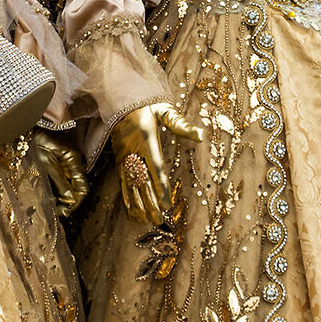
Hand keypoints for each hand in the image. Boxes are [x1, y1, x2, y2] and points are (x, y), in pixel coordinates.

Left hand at [31, 131, 87, 219]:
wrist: (24, 128)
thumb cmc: (34, 142)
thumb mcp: (45, 163)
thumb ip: (59, 181)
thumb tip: (70, 200)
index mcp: (74, 161)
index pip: (83, 188)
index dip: (75, 203)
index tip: (64, 212)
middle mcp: (74, 164)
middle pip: (77, 189)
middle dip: (68, 202)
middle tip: (55, 212)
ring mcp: (67, 164)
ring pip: (69, 187)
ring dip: (61, 198)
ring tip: (50, 207)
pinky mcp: (58, 165)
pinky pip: (61, 182)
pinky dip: (56, 191)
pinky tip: (48, 198)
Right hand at [111, 100, 202, 225]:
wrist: (120, 100)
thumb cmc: (147, 106)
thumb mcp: (164, 110)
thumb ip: (181, 124)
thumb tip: (200, 135)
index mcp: (147, 140)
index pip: (156, 168)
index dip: (161, 188)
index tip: (166, 204)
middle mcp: (134, 152)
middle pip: (143, 182)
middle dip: (150, 202)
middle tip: (157, 220)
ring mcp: (125, 157)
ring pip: (132, 185)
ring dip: (138, 204)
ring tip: (145, 221)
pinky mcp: (119, 160)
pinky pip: (122, 182)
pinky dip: (126, 197)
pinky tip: (131, 210)